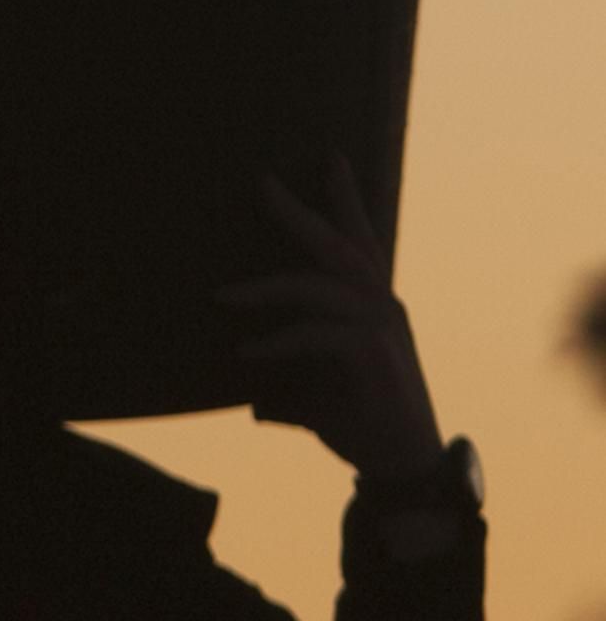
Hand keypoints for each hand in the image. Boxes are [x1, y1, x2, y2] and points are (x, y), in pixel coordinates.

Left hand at [220, 161, 444, 483]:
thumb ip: (287, 383)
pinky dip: (281, 341)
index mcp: (372, 304)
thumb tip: (254, 400)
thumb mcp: (316, 393)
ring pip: (323, 287)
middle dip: (302, 212)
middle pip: (341, 246)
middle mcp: (382, 306)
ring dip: (268, 288)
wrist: (400, 463)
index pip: (359, 241)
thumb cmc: (359, 423)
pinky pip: (320, 335)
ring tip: (220, 296)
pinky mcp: (374, 357)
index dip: (346, 200)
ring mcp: (381, 328)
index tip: (330, 157)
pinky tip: (248, 355)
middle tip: (262, 182)